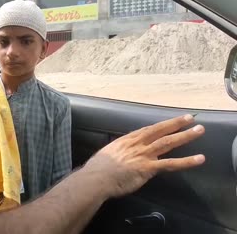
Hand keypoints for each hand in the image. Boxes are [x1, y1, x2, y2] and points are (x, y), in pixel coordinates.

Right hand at [83, 114, 204, 197]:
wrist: (96, 177)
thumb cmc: (98, 168)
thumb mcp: (108, 154)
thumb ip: (119, 152)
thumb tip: (121, 155)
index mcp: (127, 140)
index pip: (147, 130)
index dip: (160, 126)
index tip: (170, 122)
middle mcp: (137, 144)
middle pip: (160, 131)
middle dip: (175, 124)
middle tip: (190, 118)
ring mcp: (144, 155)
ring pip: (168, 142)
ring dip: (185, 136)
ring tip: (199, 130)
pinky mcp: (148, 167)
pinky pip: (170, 164)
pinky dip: (186, 161)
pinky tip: (199, 159)